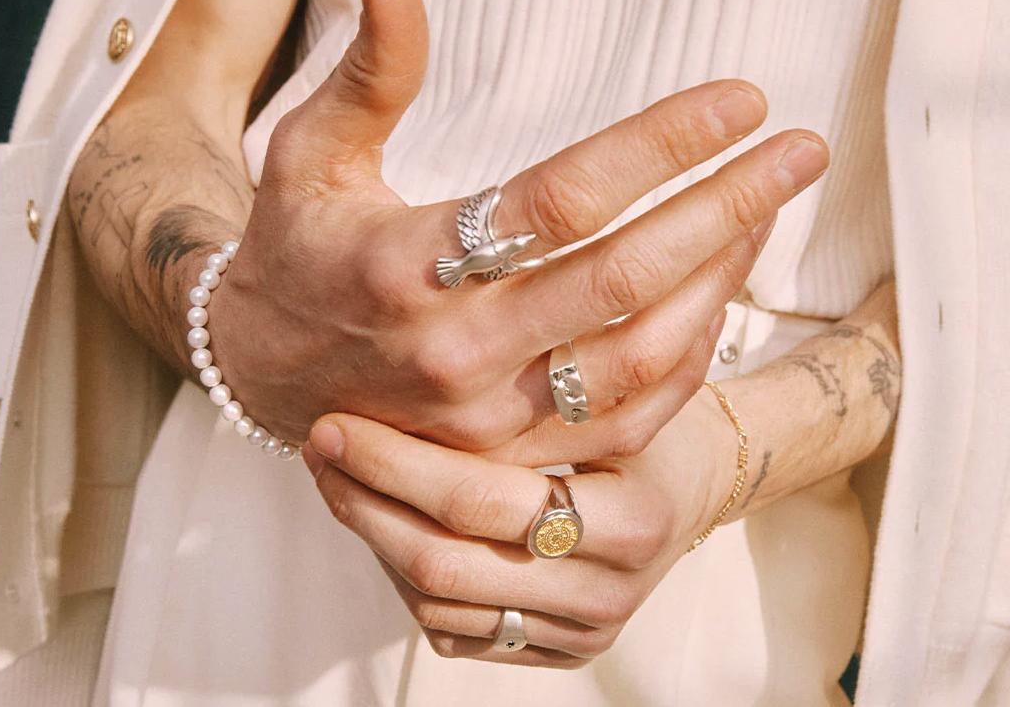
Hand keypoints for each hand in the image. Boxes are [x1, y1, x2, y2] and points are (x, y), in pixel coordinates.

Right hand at [206, 0, 827, 457]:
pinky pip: (628, 416)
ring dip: (723, 278)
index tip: (741, 98)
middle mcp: (455, 351)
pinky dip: (690, 355)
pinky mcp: (514, 456)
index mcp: (406, 266)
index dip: (660, 145)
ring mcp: (491, 416)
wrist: (261, 373)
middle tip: (803, 149)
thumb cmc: (300, 243)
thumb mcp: (313, 147)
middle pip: (623, 278)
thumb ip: (371, 64)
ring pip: (640, 355)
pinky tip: (725, 290)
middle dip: (727, 207)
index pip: (561, 200)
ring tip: (773, 204)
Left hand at [300, 328, 742, 666]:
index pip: (482, 502)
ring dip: (374, 539)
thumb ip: (533, 389)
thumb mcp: (609, 390)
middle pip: (445, 564)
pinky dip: (405, 579)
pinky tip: (386, 520)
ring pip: (438, 605)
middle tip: (317, 447)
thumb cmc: (642, 414)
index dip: (394, 463)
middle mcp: (609, 593)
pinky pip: (452, 630)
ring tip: (338, 477)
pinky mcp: (556, 653)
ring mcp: (582, 632)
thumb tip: (412, 357)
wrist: (693, 481)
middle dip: (364, 503)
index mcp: (631, 521)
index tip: (334, 419)